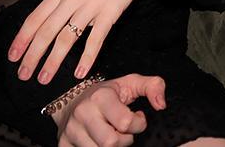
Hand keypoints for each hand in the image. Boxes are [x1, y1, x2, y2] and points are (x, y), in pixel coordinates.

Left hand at [8, 0, 163, 83]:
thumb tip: (53, 10)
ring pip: (66, 39)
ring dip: (53, 62)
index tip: (12, 55)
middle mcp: (71, 0)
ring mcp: (90, 7)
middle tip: (23, 75)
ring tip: (44, 79)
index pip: (35, 18)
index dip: (22, 39)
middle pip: (45, 32)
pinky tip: (80, 72)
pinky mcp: (109, 12)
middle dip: (32, 56)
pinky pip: (95, 39)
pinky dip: (87, 57)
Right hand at [51, 73, 166, 146]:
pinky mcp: (63, 144)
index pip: (126, 123)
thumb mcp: (131, 83)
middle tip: (124, 130)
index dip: (138, 123)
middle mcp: (83, 114)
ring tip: (112, 134)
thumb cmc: (106, 93)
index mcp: (100, 97)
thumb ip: (153, 86)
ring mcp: (71, 131)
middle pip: (111, 143)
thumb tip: (161, 105)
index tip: (137, 117)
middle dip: (124, 139)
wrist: (71, 100)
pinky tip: (100, 140)